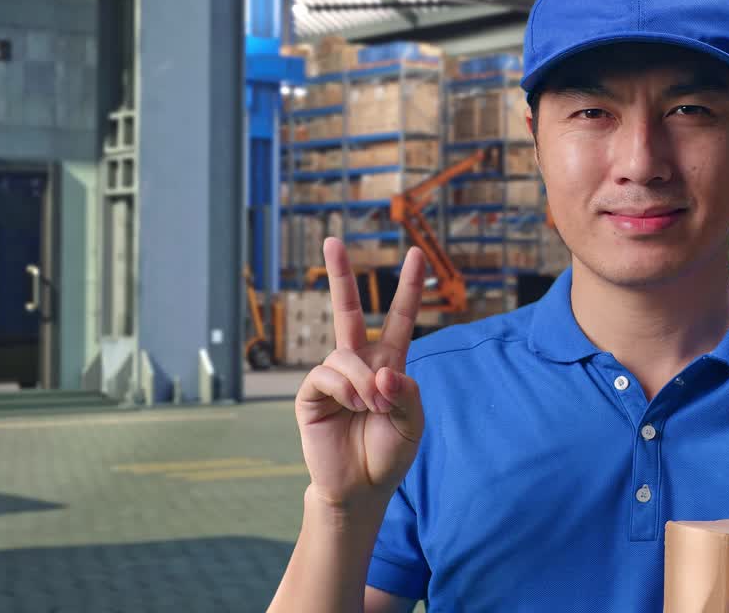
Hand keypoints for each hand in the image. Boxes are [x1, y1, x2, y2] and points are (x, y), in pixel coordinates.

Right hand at [294, 237, 425, 510]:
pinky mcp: (312, 394)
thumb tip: (383, 372)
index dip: (408, 288)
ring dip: (363, 380)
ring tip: (371, 407)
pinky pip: (326, 374)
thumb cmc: (388, 455)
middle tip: (333, 239)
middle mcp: (360, 364)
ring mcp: (334, 377)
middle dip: (340, 275)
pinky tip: (353, 404)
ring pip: (346, 354)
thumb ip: (406, 396)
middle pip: (349, 311)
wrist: (360, 489)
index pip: (400, 319)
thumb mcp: (412, 426)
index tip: (417, 255)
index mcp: (389, 365)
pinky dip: (344, 387)